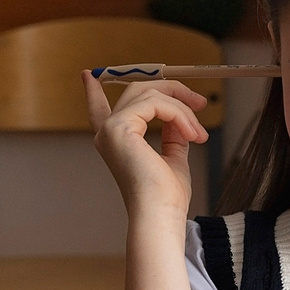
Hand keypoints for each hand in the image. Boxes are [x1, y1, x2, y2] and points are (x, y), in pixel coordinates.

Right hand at [84, 72, 207, 223]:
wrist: (160, 213)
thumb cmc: (166, 195)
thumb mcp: (172, 156)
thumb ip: (171, 134)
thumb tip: (178, 117)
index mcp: (115, 141)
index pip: (99, 109)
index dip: (94, 91)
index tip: (88, 75)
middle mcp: (107, 133)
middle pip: (138, 90)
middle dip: (173, 90)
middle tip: (201, 102)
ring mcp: (111, 129)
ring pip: (152, 94)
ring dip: (183, 109)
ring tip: (199, 133)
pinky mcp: (120, 127)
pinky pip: (156, 103)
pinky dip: (180, 115)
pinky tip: (192, 134)